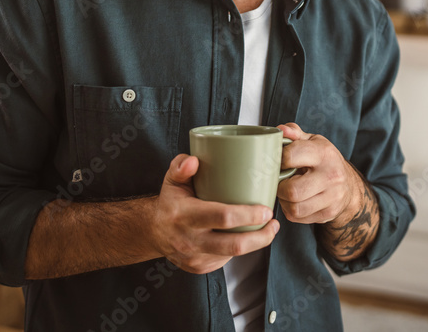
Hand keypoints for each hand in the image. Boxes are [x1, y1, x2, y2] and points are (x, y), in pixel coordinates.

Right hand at [149, 154, 278, 273]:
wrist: (154, 232)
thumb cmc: (170, 202)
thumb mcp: (172, 180)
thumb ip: (181, 166)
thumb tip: (194, 160)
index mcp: (184, 215)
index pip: (223, 217)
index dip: (249, 215)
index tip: (266, 210)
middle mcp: (189, 239)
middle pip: (234, 244)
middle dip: (260, 236)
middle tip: (273, 223)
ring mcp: (195, 257)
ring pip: (233, 255)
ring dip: (255, 243)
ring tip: (267, 230)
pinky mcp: (200, 267)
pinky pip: (225, 259)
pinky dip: (238, 248)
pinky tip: (244, 236)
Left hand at [275, 123, 359, 225]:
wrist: (348, 185)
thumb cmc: (324, 160)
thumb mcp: (312, 141)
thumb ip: (294, 134)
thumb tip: (280, 130)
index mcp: (324, 153)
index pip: (291, 156)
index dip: (277, 159)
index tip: (277, 161)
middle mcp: (331, 175)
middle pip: (292, 190)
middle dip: (279, 187)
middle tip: (279, 181)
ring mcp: (332, 197)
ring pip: (294, 207)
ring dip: (284, 201)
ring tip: (286, 191)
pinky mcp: (328, 214)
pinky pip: (297, 217)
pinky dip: (290, 210)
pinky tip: (294, 200)